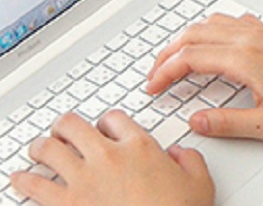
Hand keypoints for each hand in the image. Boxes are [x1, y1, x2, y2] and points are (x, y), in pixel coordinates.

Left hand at [10, 111, 213, 205]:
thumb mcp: (200, 182)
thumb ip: (189, 159)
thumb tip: (180, 153)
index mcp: (140, 147)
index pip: (114, 119)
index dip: (107, 122)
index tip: (105, 129)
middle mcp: (108, 157)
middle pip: (73, 125)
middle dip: (65, 127)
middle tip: (63, 131)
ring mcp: (84, 180)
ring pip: (48, 150)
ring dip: (40, 148)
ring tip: (38, 149)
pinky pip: (34, 186)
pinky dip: (23, 181)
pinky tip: (20, 179)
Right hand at [146, 14, 262, 141]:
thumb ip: (226, 123)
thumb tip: (196, 120)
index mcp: (243, 58)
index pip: (189, 57)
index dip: (164, 72)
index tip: (153, 87)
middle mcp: (249, 39)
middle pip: (193, 34)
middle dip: (167, 53)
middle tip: (154, 74)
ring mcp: (260, 33)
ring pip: (210, 23)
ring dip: (187, 38)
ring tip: (175, 58)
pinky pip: (231, 21)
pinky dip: (211, 28)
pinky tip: (214, 41)